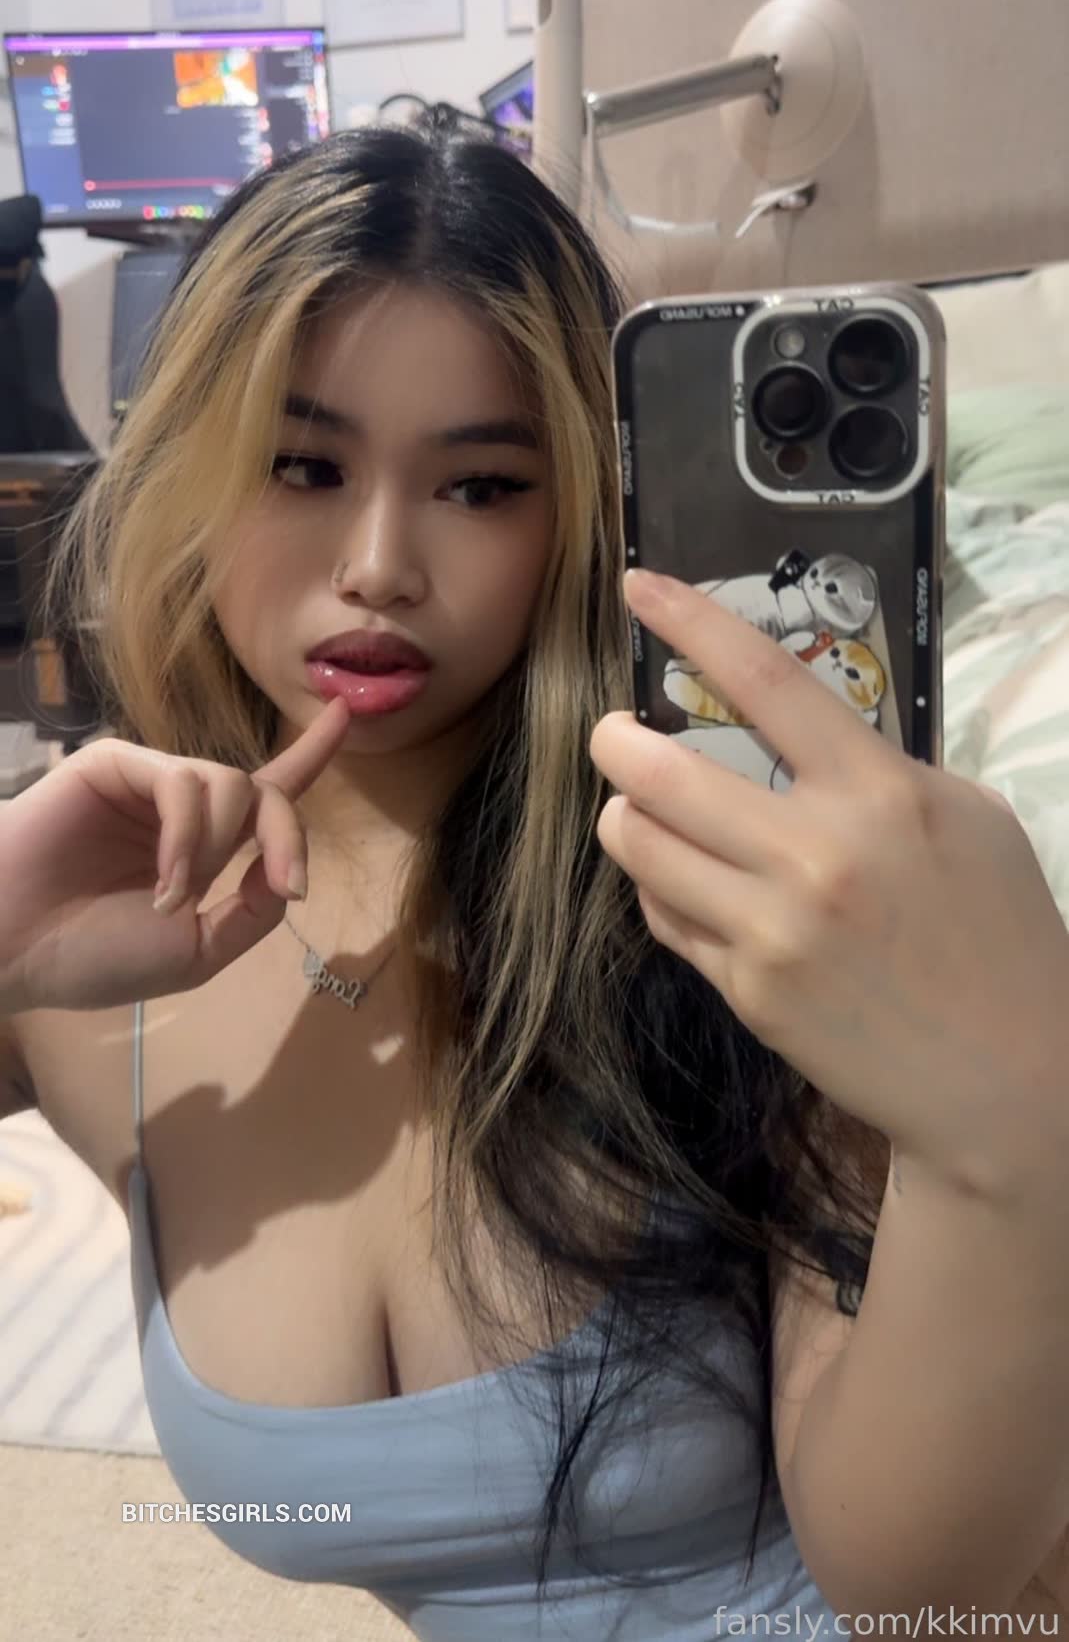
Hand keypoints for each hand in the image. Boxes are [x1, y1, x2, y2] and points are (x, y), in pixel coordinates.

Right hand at [0, 697, 351, 1015]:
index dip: (310, 754)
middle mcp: (182, 807)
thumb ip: (251, 912)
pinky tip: (166, 882)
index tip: (346, 711)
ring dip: (217, 850)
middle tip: (288, 886)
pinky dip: (188, 836)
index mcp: (203, 847)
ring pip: (229, 786)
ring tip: (173, 898)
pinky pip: (183, 782)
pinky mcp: (117, 763)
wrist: (14, 949)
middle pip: (263, 793)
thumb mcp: (195, 952)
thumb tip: (286, 872)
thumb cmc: (90, 956)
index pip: (268, 796)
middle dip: (288, 838)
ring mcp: (149, 781)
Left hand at [590, 568, 1068, 1204]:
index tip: (637, 585)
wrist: (1012, 1076)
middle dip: (615, 740)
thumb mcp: (966, 820)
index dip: (689, 622)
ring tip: (635, 807)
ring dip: (622, 814)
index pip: (764, 681)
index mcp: (877, 794)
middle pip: (661, 772)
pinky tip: (680, 879)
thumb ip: (880, 771)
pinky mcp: (747, 992)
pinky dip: (658, 885)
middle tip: (613, 732)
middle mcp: (813, 856)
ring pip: (639, 847)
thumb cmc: (1002, 934)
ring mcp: (771, 930)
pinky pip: (666, 916)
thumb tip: (797, 742)